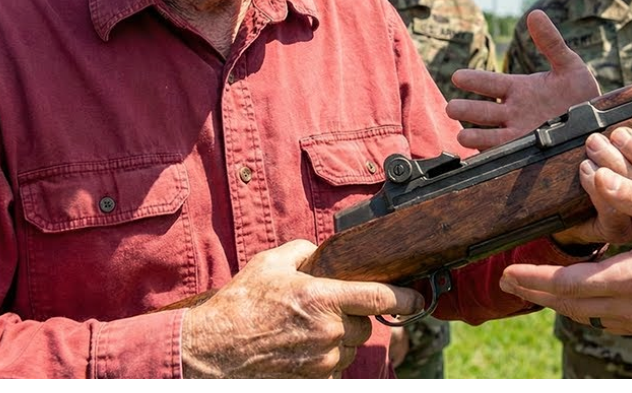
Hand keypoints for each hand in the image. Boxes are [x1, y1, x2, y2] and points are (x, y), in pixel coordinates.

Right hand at [180, 239, 423, 378]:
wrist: (212, 352)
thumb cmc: (240, 306)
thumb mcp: (272, 263)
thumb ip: (306, 251)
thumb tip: (323, 253)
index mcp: (323, 299)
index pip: (379, 298)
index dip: (405, 298)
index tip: (419, 297)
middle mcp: (328, 333)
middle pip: (364, 325)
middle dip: (353, 315)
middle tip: (326, 308)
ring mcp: (322, 363)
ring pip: (350, 348)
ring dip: (339, 338)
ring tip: (307, 329)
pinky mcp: (312, 382)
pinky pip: (333, 368)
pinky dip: (325, 358)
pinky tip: (301, 347)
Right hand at [447, 10, 598, 150]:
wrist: (598, 124)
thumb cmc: (581, 92)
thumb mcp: (568, 64)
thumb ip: (551, 41)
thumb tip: (534, 13)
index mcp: (519, 89)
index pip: (490, 83)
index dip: (474, 80)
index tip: (457, 77)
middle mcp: (514, 112)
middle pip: (484, 111)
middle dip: (467, 110)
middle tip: (451, 108)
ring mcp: (519, 134)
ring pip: (489, 135)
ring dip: (475, 136)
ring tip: (461, 135)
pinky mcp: (527, 152)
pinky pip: (504, 156)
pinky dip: (491, 157)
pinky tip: (479, 159)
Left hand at [498, 139, 631, 337]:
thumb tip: (599, 178)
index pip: (570, 285)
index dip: (536, 278)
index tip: (509, 270)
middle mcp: (630, 308)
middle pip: (569, 305)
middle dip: (536, 291)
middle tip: (508, 279)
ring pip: (584, 316)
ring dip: (556, 301)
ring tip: (534, 284)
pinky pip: (603, 320)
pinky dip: (581, 308)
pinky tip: (575, 294)